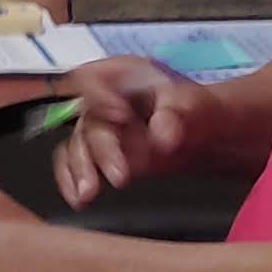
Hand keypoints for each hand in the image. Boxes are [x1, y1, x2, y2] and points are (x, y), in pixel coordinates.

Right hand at [49, 57, 221, 207]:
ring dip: (81, 169)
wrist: (200, 133)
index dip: (99, 96)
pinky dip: (71, 179)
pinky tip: (78, 197)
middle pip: (86, 119)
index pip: (91, 78)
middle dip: (101, 148)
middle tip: (120, 175)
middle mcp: (102, 99)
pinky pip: (72, 162)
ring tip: (90, 193)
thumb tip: (162, 135)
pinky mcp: (95, 151)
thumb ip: (176, 115)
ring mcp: (97, 126)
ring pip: (77, 144)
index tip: (121, 116)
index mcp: (120, 74)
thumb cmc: (192, 109)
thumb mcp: (190, 102)